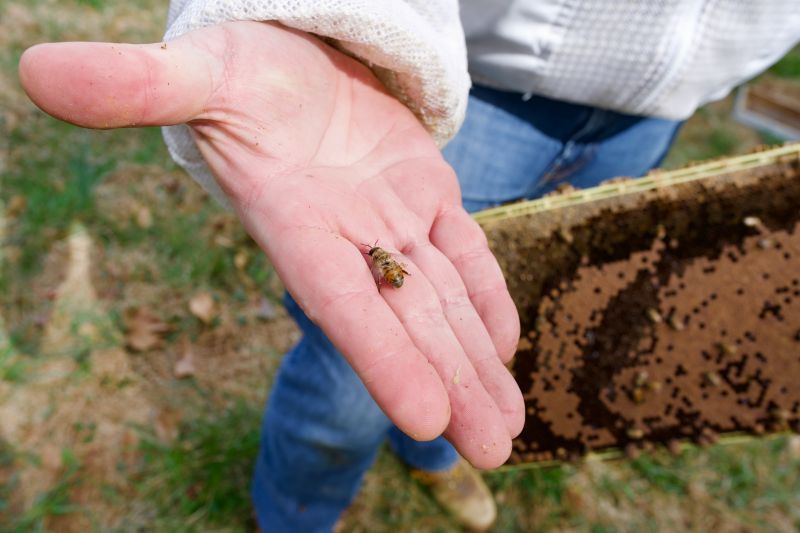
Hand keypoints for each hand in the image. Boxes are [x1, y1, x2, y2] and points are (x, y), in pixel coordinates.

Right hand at [19, 21, 522, 467]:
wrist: (288, 57)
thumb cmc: (238, 69)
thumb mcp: (197, 71)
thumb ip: (138, 85)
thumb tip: (39, 74)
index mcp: (296, 220)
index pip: (341, 302)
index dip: (381, 357)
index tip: (426, 421)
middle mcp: (348, 233)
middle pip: (406, 319)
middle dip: (450, 382)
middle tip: (492, 450)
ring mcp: (392, 215)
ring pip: (444, 297)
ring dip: (476, 360)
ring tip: (505, 426)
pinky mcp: (426, 190)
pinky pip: (463, 251)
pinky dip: (486, 294)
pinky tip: (504, 344)